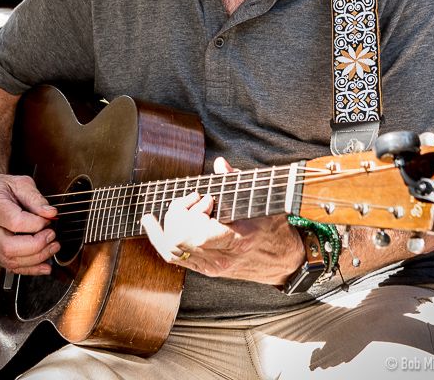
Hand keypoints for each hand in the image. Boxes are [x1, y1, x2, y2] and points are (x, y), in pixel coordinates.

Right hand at [0, 174, 59, 274]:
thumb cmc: (2, 188)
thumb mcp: (21, 183)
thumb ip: (36, 199)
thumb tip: (51, 213)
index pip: (15, 222)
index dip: (36, 224)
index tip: (49, 220)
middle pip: (10, 247)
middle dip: (37, 246)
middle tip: (52, 236)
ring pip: (10, 261)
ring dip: (36, 258)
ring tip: (53, 247)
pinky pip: (9, 266)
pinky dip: (29, 269)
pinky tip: (44, 266)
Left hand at [141, 157, 303, 284]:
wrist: (283, 261)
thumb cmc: (274, 228)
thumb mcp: (262, 202)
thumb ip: (238, 183)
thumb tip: (219, 164)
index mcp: (236, 242)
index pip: (198, 236)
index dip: (193, 214)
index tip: (207, 199)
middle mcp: (220, 260)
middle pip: (180, 240)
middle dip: (180, 213)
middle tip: (196, 199)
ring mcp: (210, 267)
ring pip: (171, 250)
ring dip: (170, 222)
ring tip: (181, 204)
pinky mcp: (204, 269)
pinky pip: (173, 257)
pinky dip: (158, 238)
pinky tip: (149, 221)